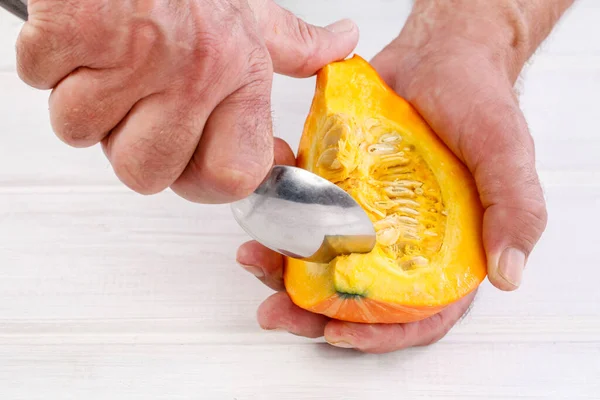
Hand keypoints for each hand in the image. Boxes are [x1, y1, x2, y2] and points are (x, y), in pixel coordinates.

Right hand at [16, 0, 357, 201]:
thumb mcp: (252, 11)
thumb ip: (295, 46)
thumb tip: (342, 44)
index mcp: (239, 73)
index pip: (231, 176)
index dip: (209, 182)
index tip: (203, 167)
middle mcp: (193, 71)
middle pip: (146, 173)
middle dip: (135, 147)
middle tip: (142, 103)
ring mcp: (130, 56)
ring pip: (86, 132)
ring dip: (88, 102)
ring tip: (111, 60)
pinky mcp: (70, 35)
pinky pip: (43, 85)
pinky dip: (51, 66)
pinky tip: (82, 39)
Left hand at [235, 0, 573, 352]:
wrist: (440, 54)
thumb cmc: (478, 99)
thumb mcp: (505, 153)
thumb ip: (515, 210)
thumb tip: (508, 273)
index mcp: (448, 250)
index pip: (417, 312)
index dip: (379, 334)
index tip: (337, 332)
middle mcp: (403, 240)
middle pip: (357, 295)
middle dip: (314, 309)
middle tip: (278, 309)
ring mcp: (367, 214)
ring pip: (323, 259)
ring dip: (287, 268)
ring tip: (258, 261)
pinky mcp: (340, 185)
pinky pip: (308, 211)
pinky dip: (284, 218)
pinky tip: (265, 214)